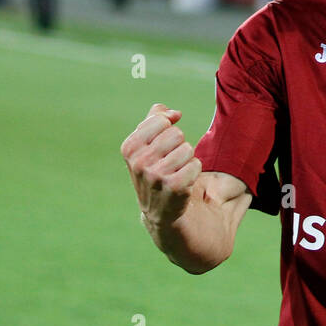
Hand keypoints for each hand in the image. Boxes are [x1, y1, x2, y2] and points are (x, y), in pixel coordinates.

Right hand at [120, 103, 201, 228]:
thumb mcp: (147, 145)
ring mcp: (155, 176)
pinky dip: (194, 172)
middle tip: (170, 164)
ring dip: (187, 161)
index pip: (161, 120)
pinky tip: (183, 184)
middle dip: (179, 147)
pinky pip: (196, 165)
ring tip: (176, 174)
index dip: (169, 130)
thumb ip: (156, 120)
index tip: (163, 146)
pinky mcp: (174, 187)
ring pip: (188, 149)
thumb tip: (174, 113)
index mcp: (130, 148)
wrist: (159, 211)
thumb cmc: (155, 171)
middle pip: (177, 134)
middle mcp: (139, 162)